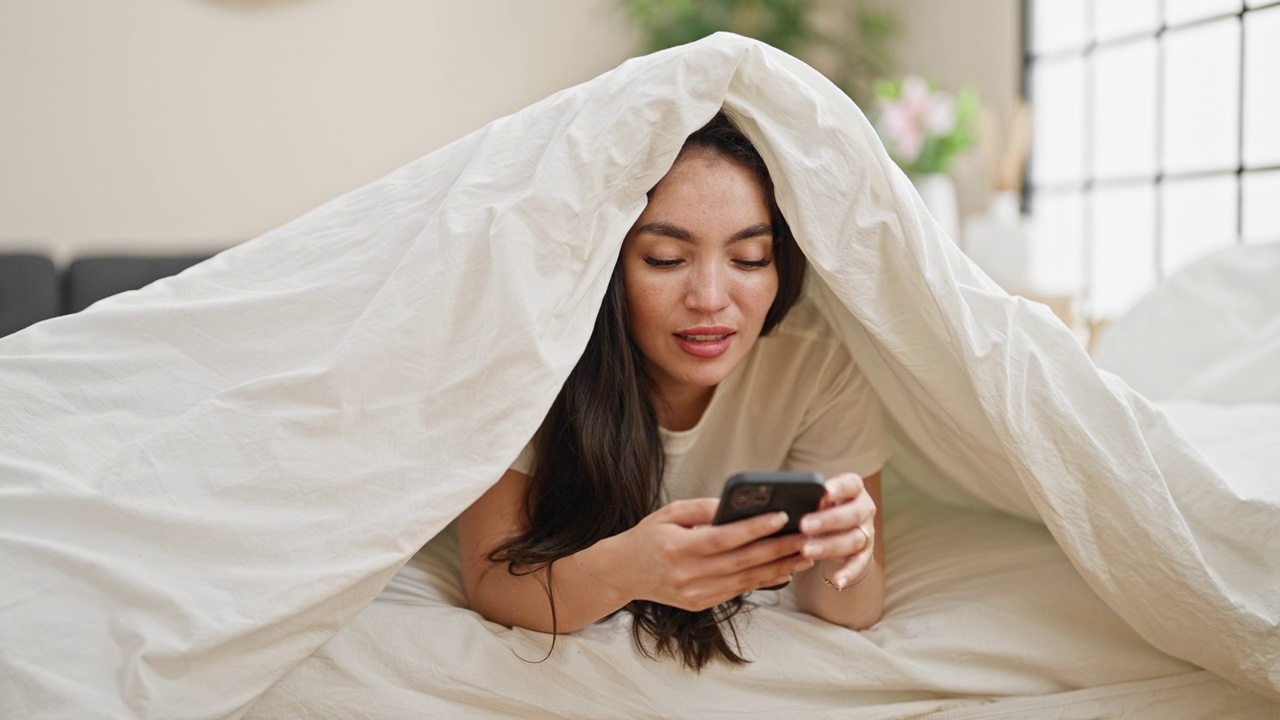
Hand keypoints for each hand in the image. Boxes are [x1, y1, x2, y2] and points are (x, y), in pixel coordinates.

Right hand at [605, 499, 815, 611]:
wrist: (624, 572)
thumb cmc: (649, 536)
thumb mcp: (670, 513)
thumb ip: (703, 508)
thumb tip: (739, 505)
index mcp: (677, 548)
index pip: (723, 538)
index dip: (754, 528)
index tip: (782, 516)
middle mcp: (687, 575)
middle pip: (741, 562)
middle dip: (778, 549)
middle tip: (806, 536)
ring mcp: (695, 593)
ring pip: (745, 580)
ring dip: (778, 568)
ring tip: (804, 554)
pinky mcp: (700, 603)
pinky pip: (738, 590)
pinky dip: (763, 580)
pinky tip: (783, 569)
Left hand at [797, 473, 876, 588]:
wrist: (840, 526)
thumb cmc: (823, 506)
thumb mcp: (818, 496)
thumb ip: (809, 497)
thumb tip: (784, 502)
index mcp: (853, 489)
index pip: (850, 484)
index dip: (839, 487)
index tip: (824, 490)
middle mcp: (864, 509)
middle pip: (852, 513)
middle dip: (828, 520)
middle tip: (804, 525)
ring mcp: (866, 532)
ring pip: (853, 539)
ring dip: (829, 546)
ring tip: (806, 550)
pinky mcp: (865, 553)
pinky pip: (859, 564)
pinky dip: (849, 573)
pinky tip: (838, 581)